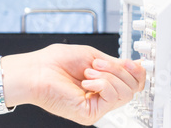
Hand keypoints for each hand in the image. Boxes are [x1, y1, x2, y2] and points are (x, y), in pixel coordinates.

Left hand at [0, 45, 144, 124]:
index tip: (132, 62)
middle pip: (132, 88)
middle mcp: (101, 95)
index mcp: (102, 82)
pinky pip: (112, 98)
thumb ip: (114, 63)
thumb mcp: (90, 56)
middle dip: (118, 70)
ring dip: (108, 76)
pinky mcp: (91, 113)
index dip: (136, 72)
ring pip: (126, 93)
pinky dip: (102, 83)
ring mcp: (97, 106)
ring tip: (88, 72)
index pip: (132, 83)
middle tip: (96, 64)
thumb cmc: (52, 62)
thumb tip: (136, 66)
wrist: (33, 71)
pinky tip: (86, 81)